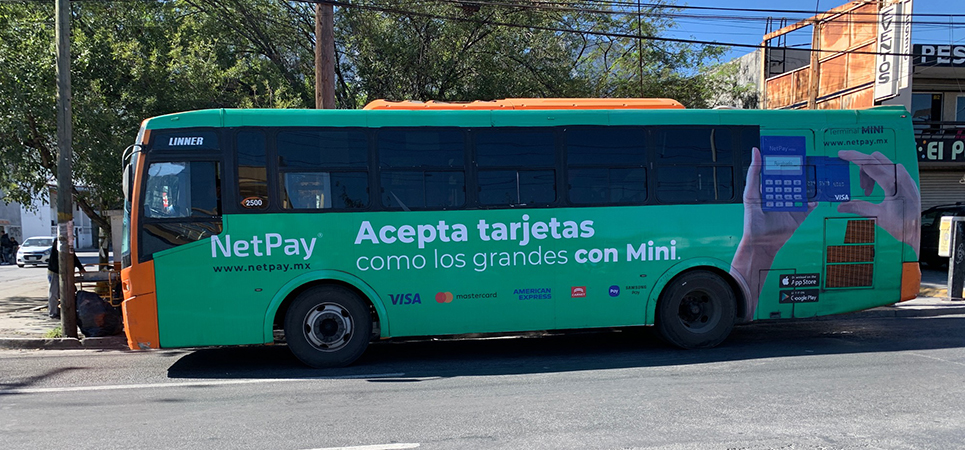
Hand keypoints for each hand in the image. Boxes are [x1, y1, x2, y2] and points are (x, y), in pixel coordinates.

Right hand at [730, 147, 815, 318]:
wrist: (764, 243)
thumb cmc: (778, 232)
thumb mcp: (798, 217)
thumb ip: (806, 207)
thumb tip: (817, 199)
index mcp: (783, 194)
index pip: (789, 176)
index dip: (794, 166)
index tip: (802, 155)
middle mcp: (771, 191)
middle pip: (778, 171)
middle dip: (784, 159)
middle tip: (791, 147)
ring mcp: (760, 192)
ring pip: (767, 172)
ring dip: (770, 158)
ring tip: (777, 147)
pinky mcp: (751, 194)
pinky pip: (753, 177)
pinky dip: (754, 164)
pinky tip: (757, 153)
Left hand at [740, 147, 816, 252]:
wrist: (761, 243)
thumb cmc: (752, 220)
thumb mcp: (751, 194)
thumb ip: (754, 173)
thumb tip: (755, 152)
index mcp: (769, 188)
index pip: (779, 171)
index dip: (785, 162)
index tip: (793, 151)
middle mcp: (781, 195)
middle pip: (794, 180)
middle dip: (801, 172)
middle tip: (809, 162)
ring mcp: (791, 205)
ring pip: (804, 192)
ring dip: (810, 186)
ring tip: (816, 177)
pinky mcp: (799, 215)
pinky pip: (810, 207)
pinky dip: (814, 202)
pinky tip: (817, 197)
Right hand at [835, 150, 919, 256]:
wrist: (915, 230)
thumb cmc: (901, 224)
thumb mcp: (877, 216)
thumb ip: (858, 207)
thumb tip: (841, 206)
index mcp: (893, 183)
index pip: (870, 163)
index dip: (854, 157)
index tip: (843, 154)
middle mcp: (901, 176)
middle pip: (874, 160)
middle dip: (862, 169)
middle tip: (860, 186)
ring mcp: (905, 176)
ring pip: (881, 163)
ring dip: (870, 173)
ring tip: (868, 191)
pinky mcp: (906, 179)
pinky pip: (889, 168)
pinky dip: (878, 175)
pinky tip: (876, 189)